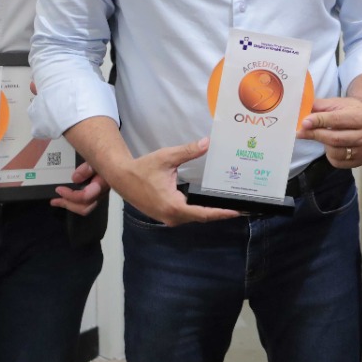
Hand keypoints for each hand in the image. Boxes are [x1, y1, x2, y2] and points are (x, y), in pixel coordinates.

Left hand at [51, 161, 109, 215]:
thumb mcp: (96, 158)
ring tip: (56, 201)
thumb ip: (87, 168)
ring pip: (85, 208)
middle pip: (85, 207)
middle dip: (69, 204)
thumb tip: (75, 179)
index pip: (86, 196)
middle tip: (55, 200)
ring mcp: (99, 194)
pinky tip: (64, 198)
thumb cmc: (105, 156)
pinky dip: (73, 202)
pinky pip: (85, 203)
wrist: (115, 155)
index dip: (71, 195)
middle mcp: (102, 192)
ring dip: (70, 205)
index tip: (58, 189)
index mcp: (102, 183)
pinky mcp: (96, 194)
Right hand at [106, 139, 238, 225]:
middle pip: (201, 217)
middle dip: (219, 213)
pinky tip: (209, 205)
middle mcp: (171, 216)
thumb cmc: (143, 168)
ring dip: (210, 213)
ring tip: (228, 206)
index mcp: (173, 205)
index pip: (203, 213)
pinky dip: (199, 212)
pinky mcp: (165, 216)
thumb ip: (188, 151)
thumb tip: (207, 143)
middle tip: (239, 207)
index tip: (237, 212)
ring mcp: (167, 218)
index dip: (221, 213)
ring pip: (194, 218)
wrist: (121, 178)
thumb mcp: (167, 158)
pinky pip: (186, 216)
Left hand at [299, 97, 361, 167]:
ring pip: (336, 152)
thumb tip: (301, 114)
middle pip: (335, 139)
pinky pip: (338, 162)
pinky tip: (330, 146)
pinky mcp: (360, 160)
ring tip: (321, 137)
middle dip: (316, 135)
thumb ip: (318, 107)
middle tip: (301, 132)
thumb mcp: (334, 103)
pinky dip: (330, 155)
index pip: (336, 120)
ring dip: (323, 145)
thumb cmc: (347, 110)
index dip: (318, 121)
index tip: (304, 123)